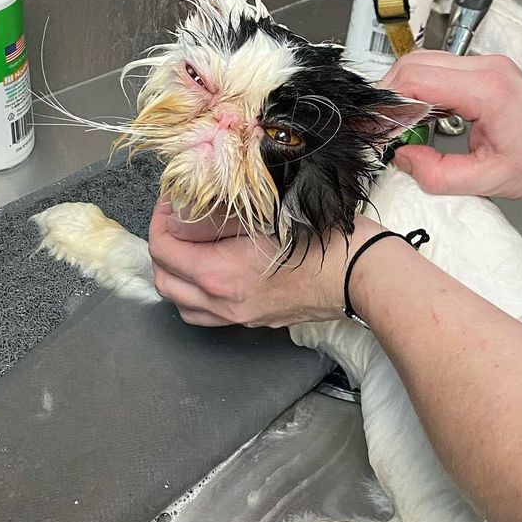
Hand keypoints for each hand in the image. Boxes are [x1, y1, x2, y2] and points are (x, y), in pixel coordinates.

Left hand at [147, 198, 381, 326]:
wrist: (363, 275)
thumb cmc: (324, 239)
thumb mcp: (268, 211)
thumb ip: (218, 213)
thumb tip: (184, 207)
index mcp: (220, 275)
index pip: (163, 251)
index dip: (158, 220)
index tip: (170, 201)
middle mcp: (224, 304)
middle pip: (165, 281)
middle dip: (163, 247)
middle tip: (176, 218)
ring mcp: (240, 317)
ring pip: (183, 304)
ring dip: (176, 274)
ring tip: (189, 244)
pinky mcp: (256, 320)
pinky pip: (208, 314)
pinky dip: (197, 293)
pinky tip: (214, 267)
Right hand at [380, 51, 521, 200]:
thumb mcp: (488, 180)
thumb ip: (437, 173)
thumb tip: (400, 157)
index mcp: (486, 90)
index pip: (415, 79)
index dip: (385, 103)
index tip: (372, 128)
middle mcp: (485, 67)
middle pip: (414, 63)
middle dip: (388, 94)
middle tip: (379, 127)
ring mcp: (487, 65)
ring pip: (424, 63)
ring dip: (403, 90)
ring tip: (398, 125)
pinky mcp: (486, 71)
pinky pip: (441, 71)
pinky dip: (421, 90)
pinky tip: (420, 118)